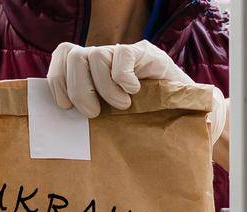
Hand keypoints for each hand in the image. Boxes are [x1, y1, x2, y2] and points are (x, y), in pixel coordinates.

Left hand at [46, 41, 227, 148]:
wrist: (189, 116)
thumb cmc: (146, 122)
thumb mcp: (112, 119)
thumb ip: (89, 112)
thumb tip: (59, 121)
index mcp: (92, 71)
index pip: (64, 56)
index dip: (58, 79)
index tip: (65, 106)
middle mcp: (105, 58)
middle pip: (74, 56)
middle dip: (78, 88)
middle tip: (95, 113)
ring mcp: (125, 55)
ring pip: (94, 55)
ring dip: (103, 86)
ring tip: (122, 105)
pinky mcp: (146, 54)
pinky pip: (123, 55)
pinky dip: (123, 76)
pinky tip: (134, 91)